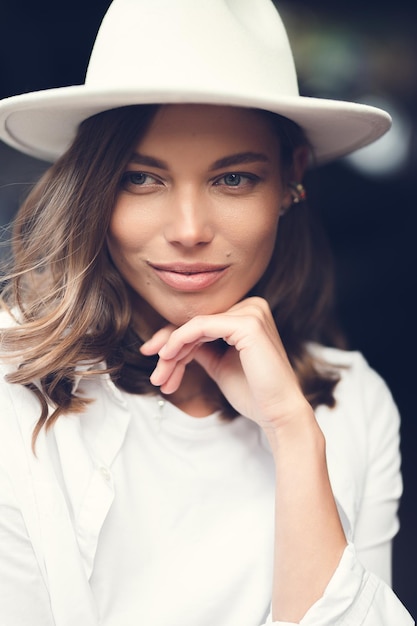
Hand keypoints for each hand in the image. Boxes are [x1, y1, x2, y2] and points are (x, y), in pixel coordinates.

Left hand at [140, 297, 310, 430]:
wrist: (279, 413)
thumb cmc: (253, 392)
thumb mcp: (219, 364)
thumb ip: (200, 347)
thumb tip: (171, 340)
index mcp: (248, 313)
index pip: (202, 322)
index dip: (173, 338)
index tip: (153, 357)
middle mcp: (252, 305)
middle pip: (196, 322)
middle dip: (169, 348)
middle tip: (156, 375)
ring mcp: (251, 311)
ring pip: (194, 326)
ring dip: (171, 352)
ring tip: (160, 377)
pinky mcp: (247, 323)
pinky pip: (200, 327)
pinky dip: (179, 341)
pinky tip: (167, 358)